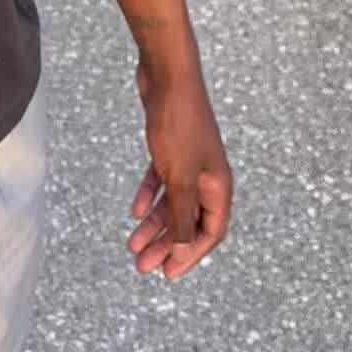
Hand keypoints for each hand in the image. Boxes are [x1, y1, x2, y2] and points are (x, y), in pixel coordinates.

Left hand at [128, 59, 232, 281]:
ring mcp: (189, 161)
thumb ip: (182, 213)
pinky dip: (149, 195)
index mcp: (218, 186)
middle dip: (166, 245)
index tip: (167, 274)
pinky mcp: (171, 147)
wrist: (167, 76)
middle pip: (188, 221)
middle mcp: (207, 176)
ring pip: (173, 202)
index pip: (209, 232)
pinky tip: (135, 210)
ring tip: (132, 246)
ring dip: (154, 225)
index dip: (190, 255)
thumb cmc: (179, 124)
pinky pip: (162, 180)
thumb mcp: (179, 176)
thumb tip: (184, 248)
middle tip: (142, 266)